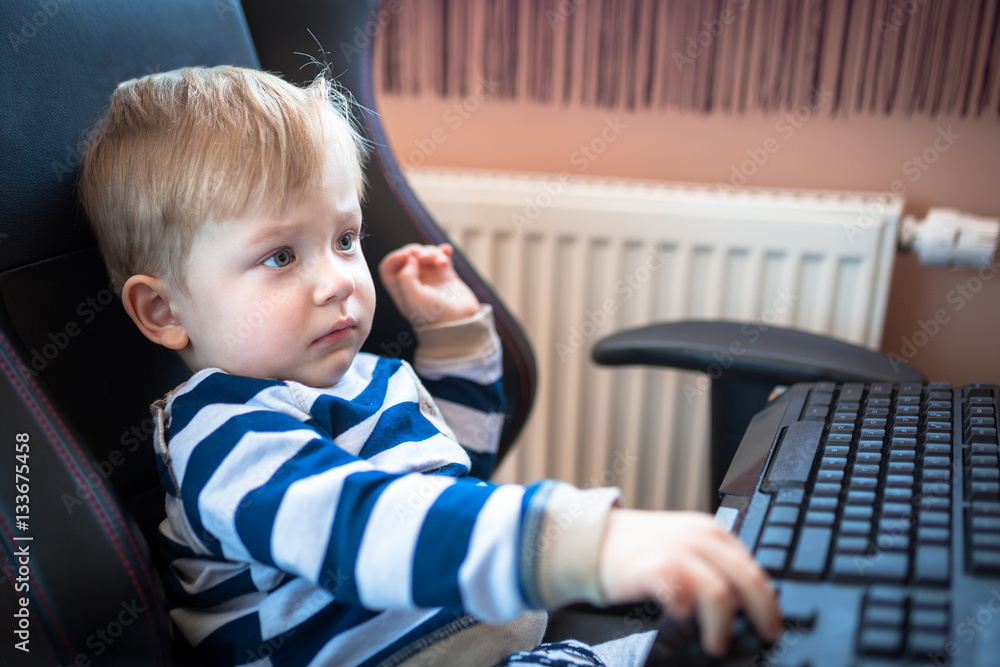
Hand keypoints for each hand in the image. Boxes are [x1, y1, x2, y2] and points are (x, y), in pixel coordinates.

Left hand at [378, 243, 480, 328]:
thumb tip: (410, 258)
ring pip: (425, 254)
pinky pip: (441, 255)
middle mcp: (413, 282)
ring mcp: (429, 277)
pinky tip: (447, 251)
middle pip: (407, 257)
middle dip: (415, 252)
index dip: (394, 258)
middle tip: (424, 258)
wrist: (461, 321)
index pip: (388, 268)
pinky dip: (443, 251)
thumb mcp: (413, 298)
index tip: (406, 257)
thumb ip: (405, 276)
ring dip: (432, 253)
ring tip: (441, 262)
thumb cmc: (435, 314)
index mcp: (400, 290)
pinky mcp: (445, 274)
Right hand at [598, 509, 782, 656]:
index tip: (773, 623)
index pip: (755, 569)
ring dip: (723, 626)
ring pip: (720, 595)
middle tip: (766, 636)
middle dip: (763, 615)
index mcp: (712, 533)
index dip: (769, 601)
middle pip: (749, 580)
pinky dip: (685, 612)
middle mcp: (700, 539)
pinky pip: (681, 595)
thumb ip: (713, 565)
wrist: (595, 540)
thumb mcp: (685, 546)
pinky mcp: (654, 568)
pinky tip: (680, 617)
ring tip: (716, 643)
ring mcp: (677, 552)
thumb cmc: (640, 551)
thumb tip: (747, 605)